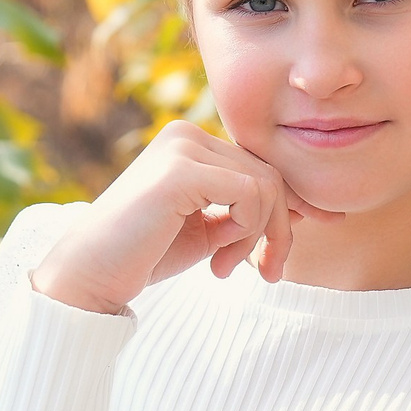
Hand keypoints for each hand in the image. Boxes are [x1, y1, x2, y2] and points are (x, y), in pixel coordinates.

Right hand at [30, 120, 309, 313]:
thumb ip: (248, 212)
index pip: (261, 165)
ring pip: (266, 186)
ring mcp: (182, 148)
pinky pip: (251, 195)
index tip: (319, 228)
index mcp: (191, 144)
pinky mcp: (180, 170)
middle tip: (267, 272)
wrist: (91, 275)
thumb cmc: (147, 255)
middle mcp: (186, 135)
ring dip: (261, 237)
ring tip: (229, 268)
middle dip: (279, 230)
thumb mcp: (211, 229)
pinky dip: (247, 232)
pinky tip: (219, 261)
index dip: (294, 201)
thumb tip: (304, 207)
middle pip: (270, 175)